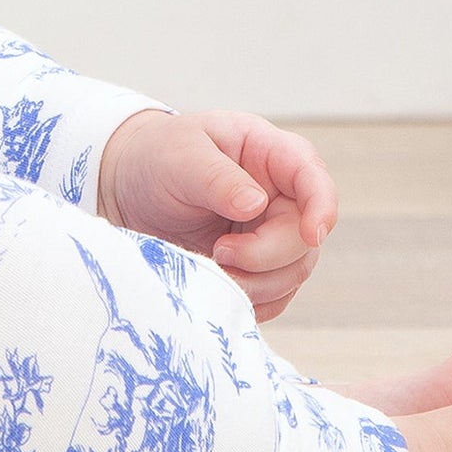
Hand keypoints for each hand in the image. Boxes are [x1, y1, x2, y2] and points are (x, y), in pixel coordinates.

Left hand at [98, 108, 336, 322]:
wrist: (128, 188)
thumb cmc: (157, 157)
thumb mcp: (179, 156)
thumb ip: (217, 178)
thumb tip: (255, 204)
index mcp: (268, 153)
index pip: (313, 177)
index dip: (322, 207)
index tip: (312, 234)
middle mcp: (280, 194)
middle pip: (305, 237)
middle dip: (265, 254)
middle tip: (219, 252)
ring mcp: (272, 232)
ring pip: (294, 272)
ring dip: (256, 283)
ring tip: (210, 266)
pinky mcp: (258, 267)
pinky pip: (273, 295)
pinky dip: (249, 298)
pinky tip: (215, 282)